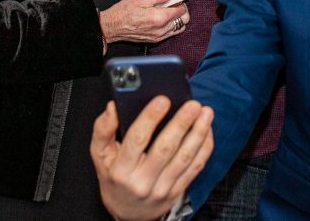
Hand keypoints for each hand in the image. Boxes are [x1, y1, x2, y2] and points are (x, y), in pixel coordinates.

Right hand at [91, 98, 213, 220]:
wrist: (128, 214)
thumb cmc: (115, 177)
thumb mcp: (101, 155)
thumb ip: (103, 130)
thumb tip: (113, 107)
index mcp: (121, 169)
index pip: (137, 140)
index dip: (150, 118)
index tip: (162, 100)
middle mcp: (142, 180)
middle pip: (165, 148)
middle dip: (181, 124)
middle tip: (193, 105)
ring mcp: (162, 188)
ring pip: (185, 158)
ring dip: (198, 133)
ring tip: (206, 113)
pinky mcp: (177, 191)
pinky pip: (195, 168)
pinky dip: (204, 148)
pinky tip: (208, 131)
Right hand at [100, 0, 190, 44]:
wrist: (112, 27)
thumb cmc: (124, 12)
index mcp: (159, 18)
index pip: (181, 10)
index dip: (180, 2)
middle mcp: (161, 30)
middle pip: (183, 20)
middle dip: (181, 10)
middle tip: (172, 3)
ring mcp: (159, 36)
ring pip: (179, 28)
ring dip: (177, 18)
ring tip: (167, 10)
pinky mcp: (155, 40)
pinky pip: (170, 33)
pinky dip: (171, 25)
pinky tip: (162, 18)